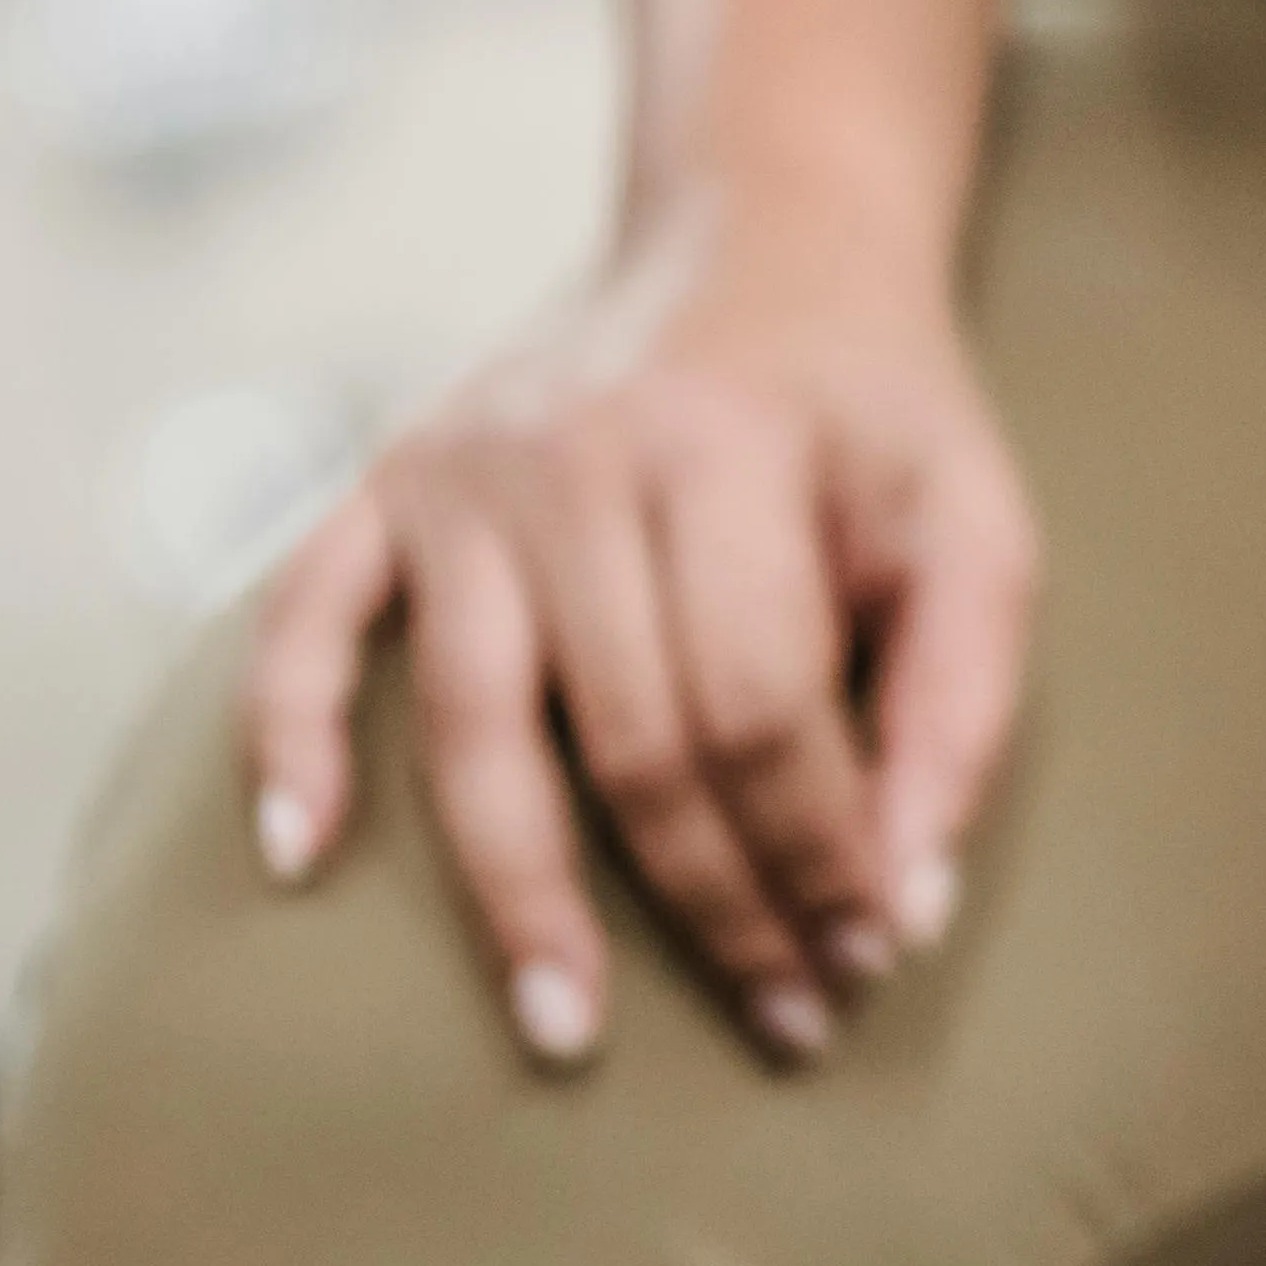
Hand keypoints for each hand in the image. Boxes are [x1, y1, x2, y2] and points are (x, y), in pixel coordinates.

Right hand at [244, 201, 1037, 1071]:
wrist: (765, 239)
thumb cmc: (882, 416)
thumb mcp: (977, 526)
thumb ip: (963, 706)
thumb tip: (909, 902)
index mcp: (732, 448)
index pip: (763, 704)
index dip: (819, 851)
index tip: (865, 956)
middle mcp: (578, 453)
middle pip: (631, 735)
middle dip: (712, 901)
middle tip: (777, 1019)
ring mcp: (464, 468)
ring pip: (473, 721)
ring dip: (520, 892)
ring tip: (567, 1025)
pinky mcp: (387, 482)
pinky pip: (305, 622)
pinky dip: (288, 739)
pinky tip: (299, 858)